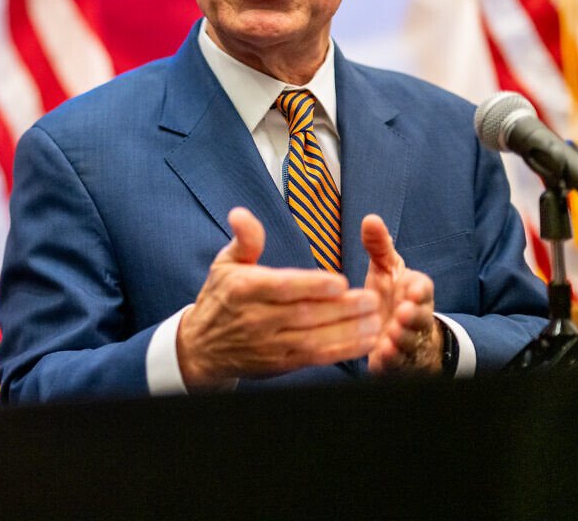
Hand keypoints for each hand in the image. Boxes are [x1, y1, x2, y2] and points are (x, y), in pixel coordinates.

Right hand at [176, 207, 382, 390]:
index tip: (340, 281)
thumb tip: (241, 214)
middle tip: (371, 299)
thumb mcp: (225, 264)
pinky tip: (364, 341)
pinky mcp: (280, 364)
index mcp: (243, 289)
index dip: (312, 285)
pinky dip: (342, 351)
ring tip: (375, 320)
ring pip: (314, 339)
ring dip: (348, 331)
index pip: (282, 287)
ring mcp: (268, 344)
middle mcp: (255, 319)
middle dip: (342, 308)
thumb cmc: (220, 300)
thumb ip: (244, 240)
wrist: (202, 348)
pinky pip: (315, 358)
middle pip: (304, 314)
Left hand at [361, 214, 441, 374]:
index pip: (423, 289)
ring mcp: (407, 341)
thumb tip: (370, 218)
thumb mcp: (386, 269)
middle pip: (420, 318)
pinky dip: (391, 360)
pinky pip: (397, 363)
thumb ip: (379, 247)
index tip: (412, 289)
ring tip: (389, 336)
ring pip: (409, 342)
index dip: (419, 290)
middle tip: (403, 312)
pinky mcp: (397, 361)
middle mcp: (415, 317)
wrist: (398, 332)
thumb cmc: (393, 295)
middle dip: (414, 316)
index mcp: (415, 292)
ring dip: (401, 339)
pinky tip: (380, 356)